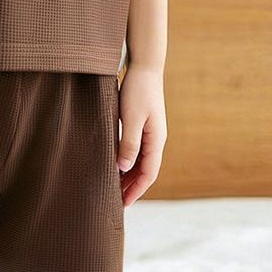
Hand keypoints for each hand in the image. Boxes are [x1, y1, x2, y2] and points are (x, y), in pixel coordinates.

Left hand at [117, 63, 165, 206]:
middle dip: (132, 187)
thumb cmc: (138, 90)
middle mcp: (156, 139)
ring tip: (114, 187)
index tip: (124, 204)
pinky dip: (128, 161)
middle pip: (146, 171)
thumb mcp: (131, 118)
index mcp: (156, 140)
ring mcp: (151, 132)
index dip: (136, 190)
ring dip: (130, 175)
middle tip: (116, 201)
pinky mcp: (144, 125)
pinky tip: (117, 163)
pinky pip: (137, 150)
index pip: (149, 174)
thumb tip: (123, 168)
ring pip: (141, 161)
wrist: (145, 66)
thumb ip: (129, 143)